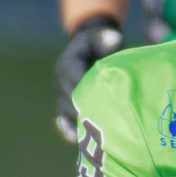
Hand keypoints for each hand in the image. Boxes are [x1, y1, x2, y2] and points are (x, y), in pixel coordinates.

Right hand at [56, 15, 123, 141]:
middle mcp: (61, 82)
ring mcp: (61, 94)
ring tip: (94, 137)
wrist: (91, 48)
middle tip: (103, 127)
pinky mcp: (65, 104)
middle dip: (84, 112)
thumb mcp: (103, 36)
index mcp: (68, 65)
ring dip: (79, 123)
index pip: (76, 82)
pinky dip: (71, 130)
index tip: (101, 105)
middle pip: (70, 101)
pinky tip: (79, 140)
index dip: (86, 93)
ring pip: (66, 113)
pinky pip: (65, 119)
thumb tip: (114, 40)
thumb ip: (106, 38)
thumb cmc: (102, 42)